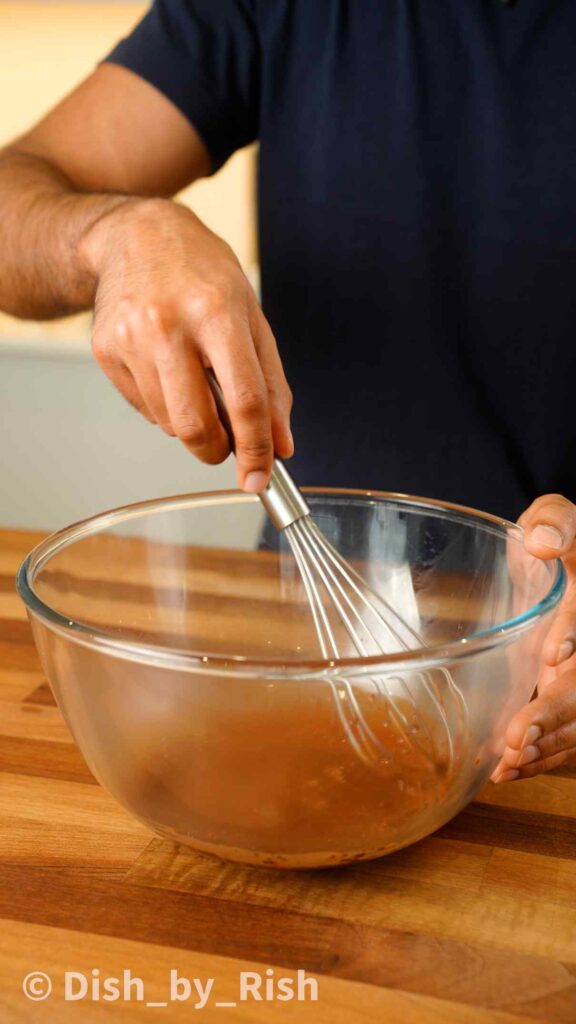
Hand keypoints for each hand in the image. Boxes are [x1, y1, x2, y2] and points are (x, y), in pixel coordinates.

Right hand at [80, 198, 292, 491]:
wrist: (135, 235)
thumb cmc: (200, 273)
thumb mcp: (251, 317)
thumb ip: (271, 385)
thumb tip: (281, 445)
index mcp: (216, 312)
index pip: (243, 400)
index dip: (255, 448)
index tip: (259, 477)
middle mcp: (168, 326)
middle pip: (196, 426)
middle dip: (216, 450)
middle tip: (227, 444)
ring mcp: (130, 339)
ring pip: (169, 424)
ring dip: (190, 423)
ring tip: (195, 382)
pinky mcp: (105, 350)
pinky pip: (144, 409)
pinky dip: (165, 406)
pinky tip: (167, 370)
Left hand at [492, 494, 575, 782]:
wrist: (555, 564)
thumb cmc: (553, 537)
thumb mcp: (555, 516)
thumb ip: (555, 521)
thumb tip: (543, 543)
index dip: (574, 639)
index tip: (549, 660)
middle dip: (556, 714)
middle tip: (516, 738)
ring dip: (548, 746)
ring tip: (508, 763)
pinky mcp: (573, 699)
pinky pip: (569, 737)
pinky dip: (542, 756)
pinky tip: (509, 770)